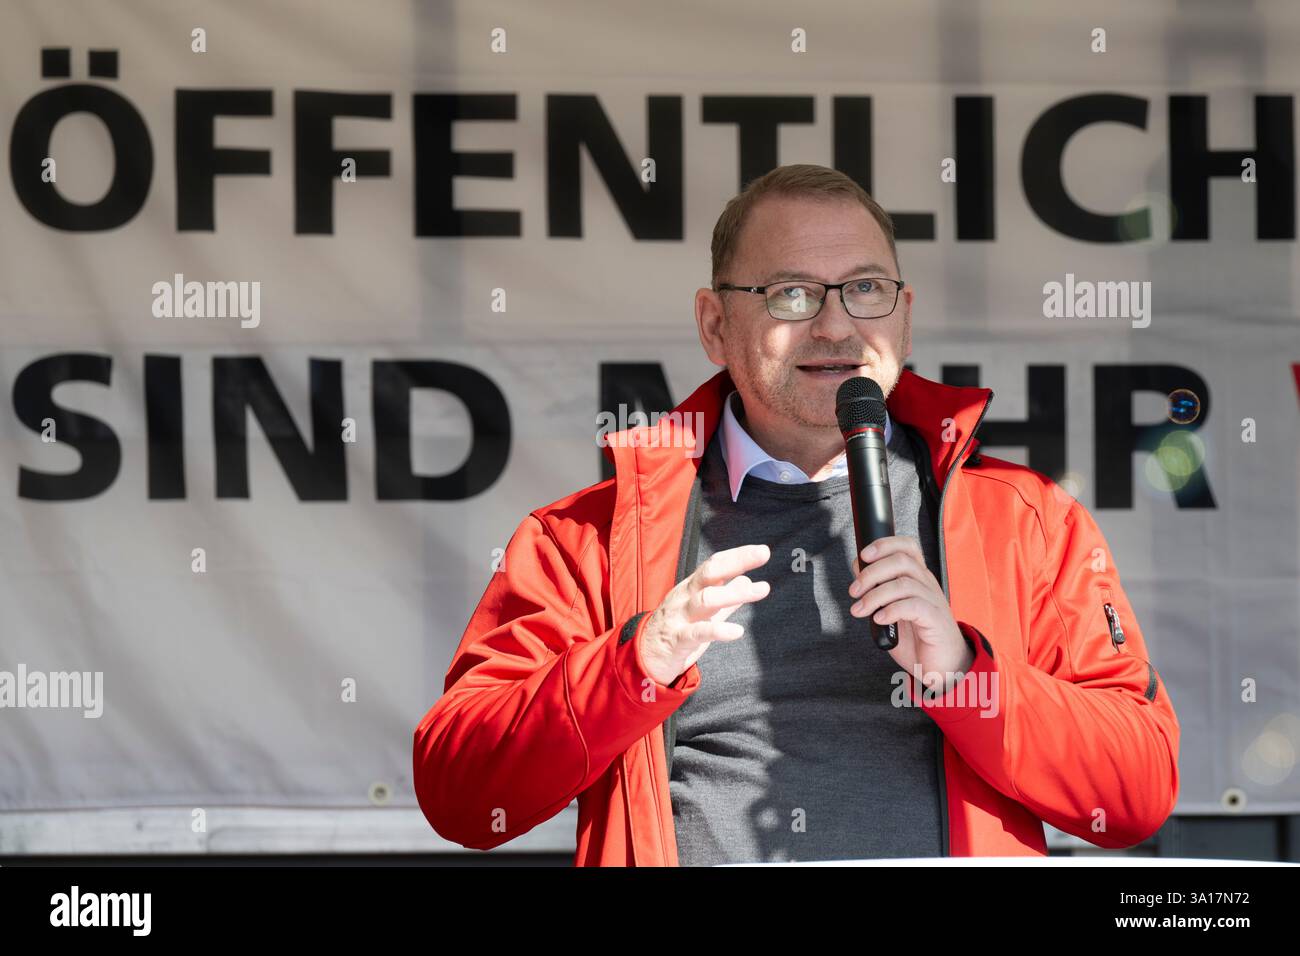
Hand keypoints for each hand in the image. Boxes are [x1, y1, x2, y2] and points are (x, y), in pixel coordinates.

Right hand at [639, 544, 771, 684]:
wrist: (643, 659)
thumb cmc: (676, 632)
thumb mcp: (704, 613)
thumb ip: (726, 598)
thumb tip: (747, 580)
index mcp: (691, 589)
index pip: (714, 565)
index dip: (737, 556)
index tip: (761, 550)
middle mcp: (684, 597)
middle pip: (710, 573)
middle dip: (737, 561)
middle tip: (763, 553)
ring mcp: (679, 617)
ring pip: (706, 599)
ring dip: (734, 593)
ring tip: (761, 590)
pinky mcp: (677, 640)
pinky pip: (697, 633)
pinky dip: (718, 631)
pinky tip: (737, 631)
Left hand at [847, 535, 973, 693]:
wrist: (942, 667)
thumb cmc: (916, 638)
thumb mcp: (892, 611)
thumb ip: (879, 592)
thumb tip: (858, 571)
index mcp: (918, 578)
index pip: (907, 547)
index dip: (884, 545)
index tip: (862, 556)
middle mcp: (927, 585)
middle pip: (901, 561)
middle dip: (871, 572)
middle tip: (854, 591)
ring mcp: (934, 601)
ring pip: (904, 584)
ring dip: (875, 595)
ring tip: (859, 610)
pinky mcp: (936, 620)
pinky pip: (913, 606)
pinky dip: (892, 610)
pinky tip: (879, 619)